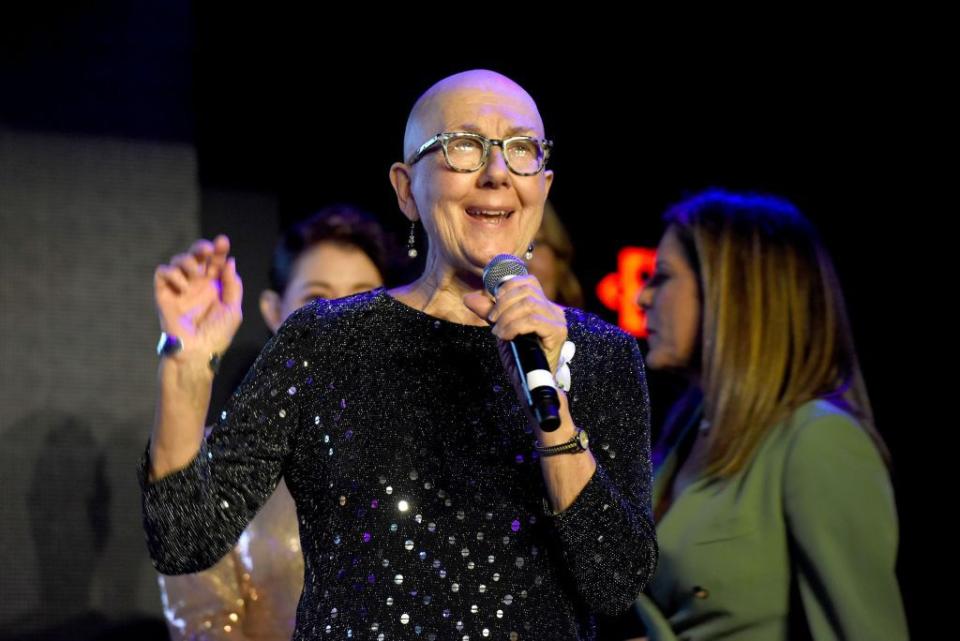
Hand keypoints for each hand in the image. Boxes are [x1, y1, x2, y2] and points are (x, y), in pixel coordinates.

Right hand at [153, 235, 242, 359]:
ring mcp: (180, 288)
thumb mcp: (233, 310)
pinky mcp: (164, 294)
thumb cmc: (217, 335)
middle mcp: (196, 284)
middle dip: (201, 247)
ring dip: (188, 261)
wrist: (198, 352)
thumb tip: (230, 262)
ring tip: (196, 276)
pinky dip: (173, 274)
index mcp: (214, 285)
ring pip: (178, 260)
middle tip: (208, 250)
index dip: (219, 250)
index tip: (222, 242)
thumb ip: (232, 286)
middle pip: (196, 255)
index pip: (216, 261)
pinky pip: (163, 273)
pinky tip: (183, 287)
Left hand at [463, 274, 566, 373]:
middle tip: (493, 320)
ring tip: (498, 331)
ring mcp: (557, 320)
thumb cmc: (519, 357)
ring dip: (507, 317)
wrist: (529, 383)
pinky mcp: (557, 332)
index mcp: (542, 305)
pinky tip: (506, 336)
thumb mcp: (501, 328)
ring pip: (529, 304)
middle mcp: (553, 309)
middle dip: (503, 303)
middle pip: (527, 290)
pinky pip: (533, 320)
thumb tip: (468, 298)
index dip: (507, 287)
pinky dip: (515, 326)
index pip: (527, 281)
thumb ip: (488, 312)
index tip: (493, 304)